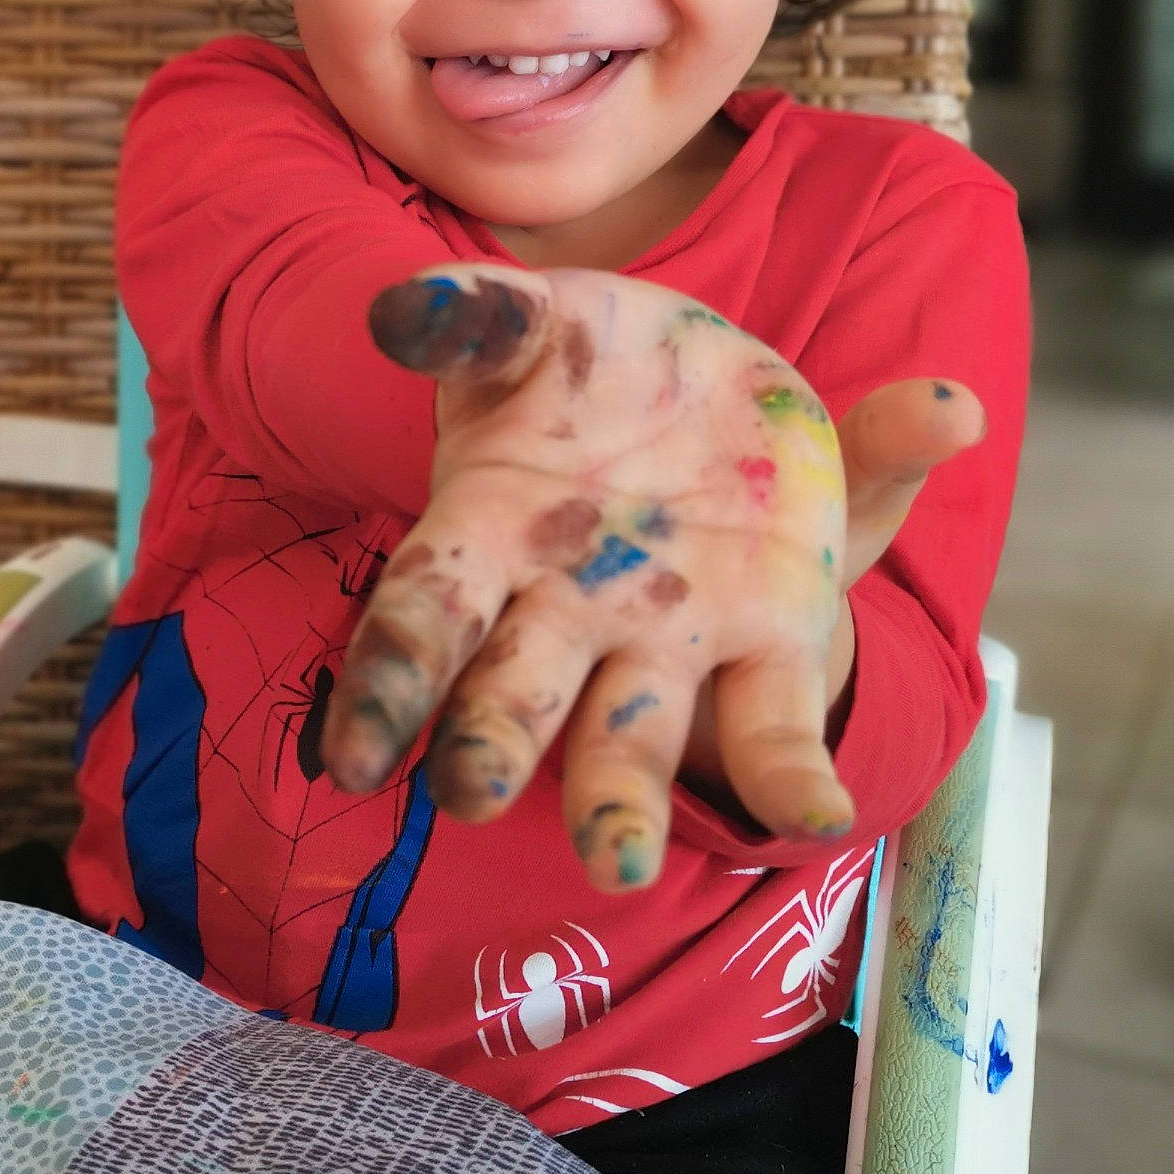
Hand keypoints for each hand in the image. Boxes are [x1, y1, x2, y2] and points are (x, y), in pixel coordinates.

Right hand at [319, 263, 984, 891]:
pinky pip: (771, 727)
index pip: (424, 619)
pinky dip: (792, 774)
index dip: (386, 683)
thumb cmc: (598, 364)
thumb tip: (400, 310)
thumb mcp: (544, 322)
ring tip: (624, 863)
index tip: (356, 760)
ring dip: (620, 802)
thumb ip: (483, 316)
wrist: (714, 388)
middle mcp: (567, 607)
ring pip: (629, 739)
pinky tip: (816, 814)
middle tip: (473, 793)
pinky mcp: (766, 645)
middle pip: (512, 695)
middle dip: (492, 743)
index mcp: (492, 527)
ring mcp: (666, 637)